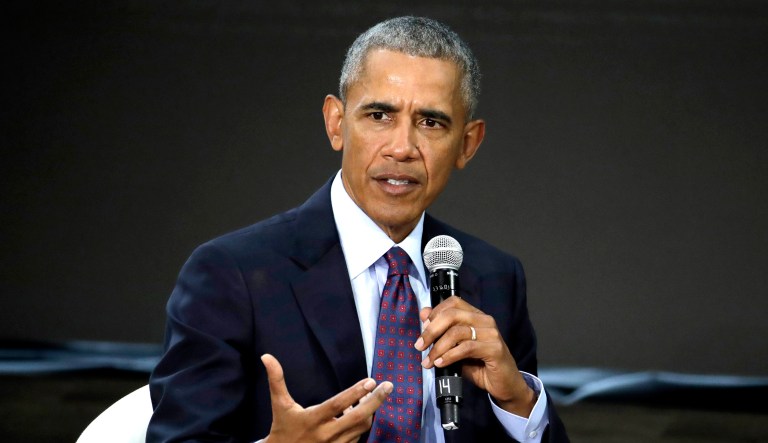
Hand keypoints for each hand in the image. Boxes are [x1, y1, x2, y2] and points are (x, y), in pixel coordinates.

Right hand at [261, 354, 392, 442]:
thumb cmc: (283, 427)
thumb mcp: (280, 404)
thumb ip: (276, 380)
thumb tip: (266, 357)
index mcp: (313, 420)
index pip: (338, 405)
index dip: (355, 393)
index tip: (371, 381)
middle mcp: (326, 434)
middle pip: (358, 418)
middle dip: (376, 401)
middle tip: (388, 386)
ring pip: (362, 428)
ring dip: (370, 410)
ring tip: (372, 395)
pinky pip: (358, 437)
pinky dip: (363, 423)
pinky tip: (362, 410)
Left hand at [414, 297, 535, 416]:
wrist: (504, 385)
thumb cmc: (480, 366)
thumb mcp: (456, 348)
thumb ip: (442, 332)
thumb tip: (424, 313)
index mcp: (476, 316)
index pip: (453, 302)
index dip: (435, 313)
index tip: (423, 328)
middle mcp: (485, 320)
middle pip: (452, 315)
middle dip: (431, 331)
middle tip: (419, 346)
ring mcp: (491, 334)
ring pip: (457, 332)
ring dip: (438, 348)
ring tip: (429, 361)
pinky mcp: (495, 349)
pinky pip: (466, 348)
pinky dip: (450, 356)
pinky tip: (441, 363)